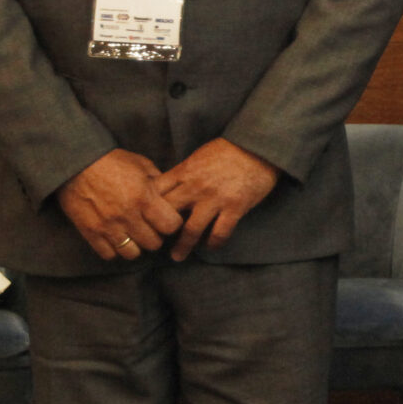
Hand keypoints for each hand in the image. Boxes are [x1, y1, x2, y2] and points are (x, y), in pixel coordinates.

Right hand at [58, 149, 184, 261]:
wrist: (76, 162)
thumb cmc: (111, 161)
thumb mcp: (140, 164)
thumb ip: (158, 181)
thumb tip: (170, 194)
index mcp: (144, 197)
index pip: (171, 225)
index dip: (172, 223)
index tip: (166, 218)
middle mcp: (128, 215)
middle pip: (154, 243)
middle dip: (155, 236)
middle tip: (149, 227)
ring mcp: (108, 226)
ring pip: (132, 254)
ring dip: (135, 246)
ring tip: (132, 235)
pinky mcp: (90, 232)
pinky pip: (109, 254)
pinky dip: (114, 249)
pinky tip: (115, 238)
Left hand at [155, 137, 281, 258]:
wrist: (258, 146)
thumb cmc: (228, 150)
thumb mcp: (198, 156)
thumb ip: (183, 173)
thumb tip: (169, 188)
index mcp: (185, 171)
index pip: (156, 192)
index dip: (146, 206)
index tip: (143, 218)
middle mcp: (196, 187)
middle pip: (168, 213)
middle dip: (159, 229)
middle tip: (155, 242)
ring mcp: (215, 199)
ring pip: (192, 229)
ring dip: (182, 246)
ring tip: (177, 257)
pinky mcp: (235, 207)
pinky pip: (220, 232)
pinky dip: (213, 243)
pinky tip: (210, 246)